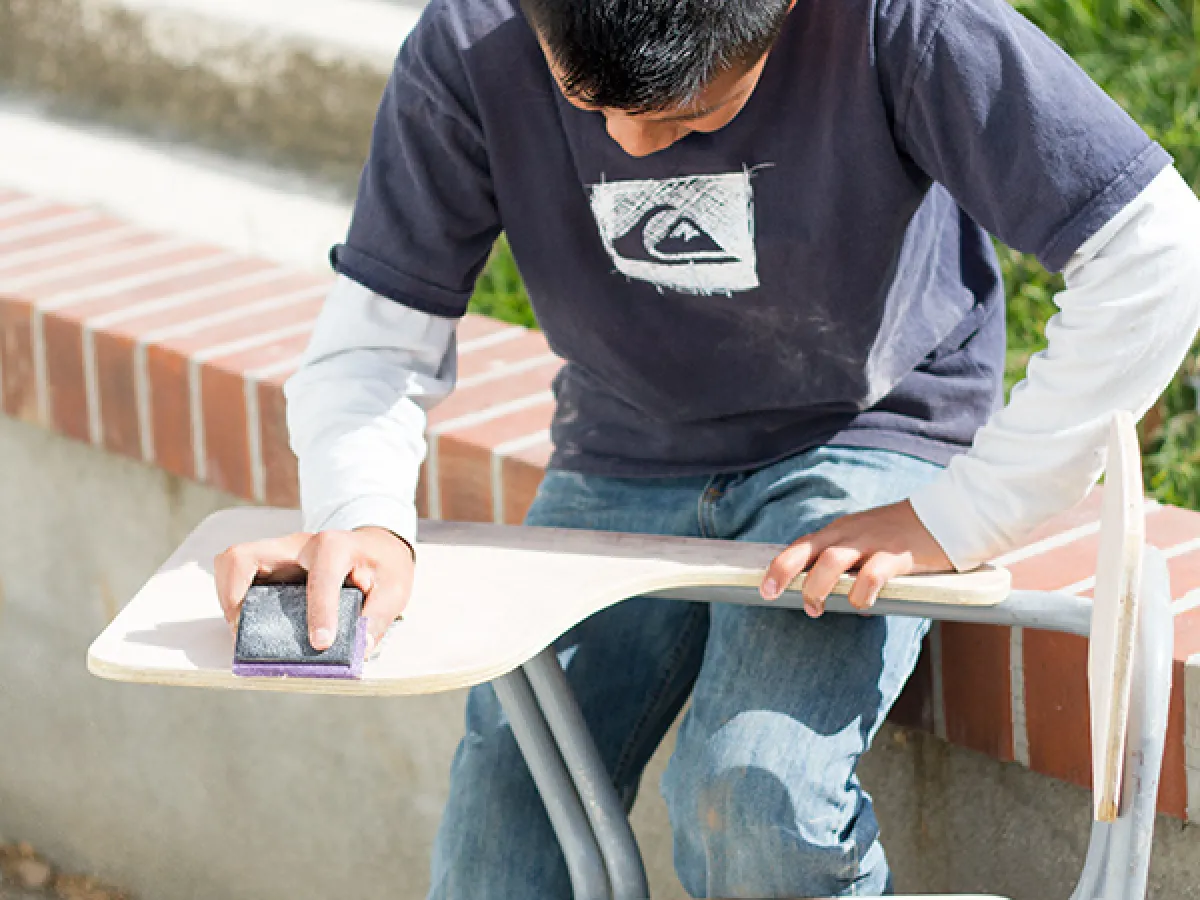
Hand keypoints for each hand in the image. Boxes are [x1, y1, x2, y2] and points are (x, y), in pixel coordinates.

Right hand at [214, 526, 415, 655]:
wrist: (376, 548)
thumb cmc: (384, 566)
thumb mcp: (395, 590)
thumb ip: (378, 619)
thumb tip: (359, 649)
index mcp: (335, 547)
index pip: (320, 577)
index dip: (320, 612)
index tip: (320, 644)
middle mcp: (298, 545)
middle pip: (243, 556)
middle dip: (233, 596)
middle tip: (246, 632)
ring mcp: (280, 555)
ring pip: (233, 564)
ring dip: (229, 600)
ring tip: (244, 632)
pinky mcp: (272, 567)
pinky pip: (241, 576)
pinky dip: (236, 600)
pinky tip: (252, 625)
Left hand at [759, 500, 952, 616]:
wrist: (945, 515)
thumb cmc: (900, 535)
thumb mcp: (864, 539)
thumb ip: (843, 559)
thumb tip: (819, 589)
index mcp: (840, 532)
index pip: (801, 546)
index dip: (779, 567)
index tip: (765, 589)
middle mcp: (850, 534)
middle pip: (808, 550)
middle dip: (786, 573)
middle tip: (777, 596)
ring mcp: (873, 542)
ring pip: (833, 561)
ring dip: (818, 587)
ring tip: (816, 608)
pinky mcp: (897, 555)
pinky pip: (872, 575)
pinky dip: (861, 594)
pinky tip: (863, 606)